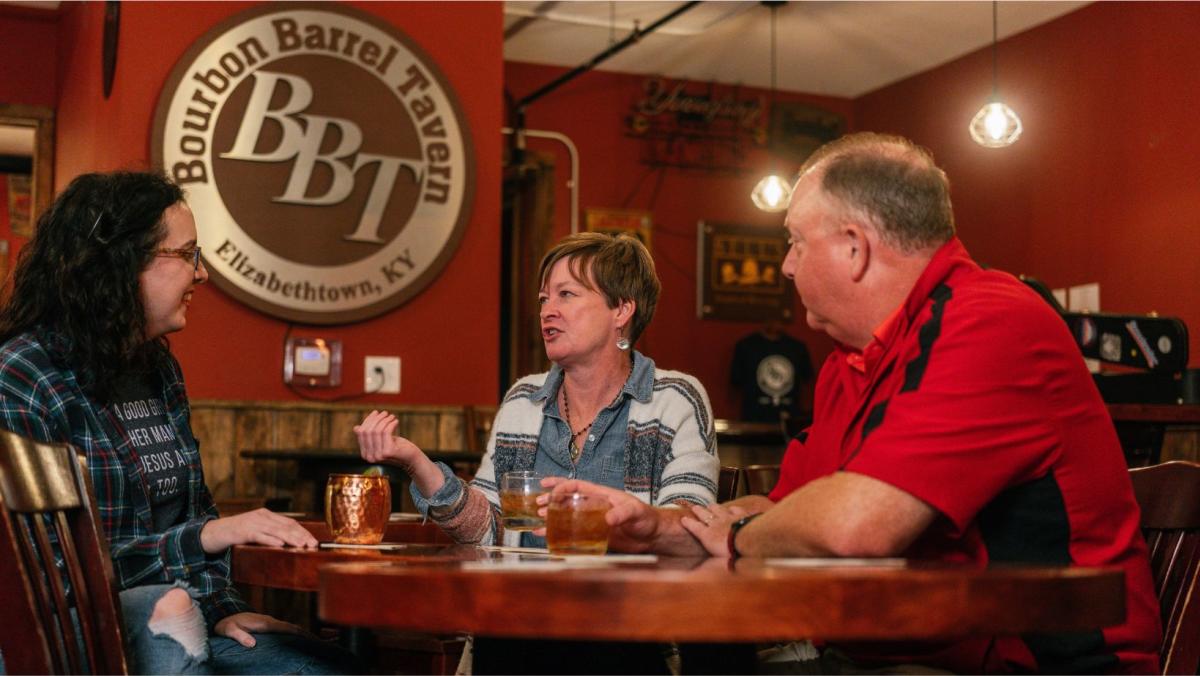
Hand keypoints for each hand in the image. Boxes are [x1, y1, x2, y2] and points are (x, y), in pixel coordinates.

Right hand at [200, 509, 317, 553]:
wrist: (209, 533)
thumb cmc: (234, 535)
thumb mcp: (255, 532)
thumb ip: (269, 534)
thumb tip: (287, 545)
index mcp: (266, 515)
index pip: (290, 523)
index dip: (303, 532)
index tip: (314, 541)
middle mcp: (261, 516)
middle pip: (286, 525)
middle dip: (301, 535)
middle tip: (313, 545)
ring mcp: (252, 522)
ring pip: (276, 530)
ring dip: (291, 538)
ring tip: (302, 545)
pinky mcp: (242, 531)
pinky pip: (260, 536)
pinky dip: (271, 540)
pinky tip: (280, 545)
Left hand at [214, 612, 305, 647]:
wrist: (223, 613)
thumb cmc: (226, 623)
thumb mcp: (230, 630)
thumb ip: (240, 636)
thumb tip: (253, 645)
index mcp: (265, 623)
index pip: (287, 628)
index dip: (301, 634)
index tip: (313, 639)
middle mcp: (270, 621)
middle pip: (293, 627)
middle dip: (306, 634)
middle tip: (319, 643)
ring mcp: (270, 622)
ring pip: (290, 628)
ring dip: (301, 634)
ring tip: (313, 642)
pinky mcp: (267, 625)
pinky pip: (284, 629)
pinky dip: (294, 633)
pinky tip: (296, 640)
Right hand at [355, 410, 423, 467]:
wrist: (411, 458)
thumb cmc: (396, 447)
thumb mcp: (381, 440)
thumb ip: (369, 436)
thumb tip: (356, 428)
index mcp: (365, 454)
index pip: (361, 432)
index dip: (368, 420)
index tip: (376, 413)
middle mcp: (369, 457)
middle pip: (368, 431)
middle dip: (376, 419)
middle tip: (385, 413)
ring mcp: (378, 455)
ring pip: (377, 430)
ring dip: (385, 420)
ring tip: (392, 416)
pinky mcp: (388, 451)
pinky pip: (386, 432)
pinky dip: (391, 424)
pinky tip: (396, 421)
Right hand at [538, 478, 662, 552]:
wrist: (653, 536)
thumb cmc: (646, 518)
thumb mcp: (635, 512)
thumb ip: (622, 513)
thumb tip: (607, 519)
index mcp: (601, 495)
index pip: (577, 485)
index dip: (562, 485)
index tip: (548, 488)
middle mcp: (594, 506)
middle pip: (568, 499)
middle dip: (552, 499)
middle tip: (538, 504)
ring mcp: (592, 521)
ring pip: (568, 515)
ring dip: (553, 516)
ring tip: (539, 518)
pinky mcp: (594, 536)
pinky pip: (573, 533)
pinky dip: (560, 534)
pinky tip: (549, 536)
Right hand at [679, 502, 752, 557]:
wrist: (749, 540)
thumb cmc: (732, 553)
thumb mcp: (718, 562)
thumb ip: (711, 564)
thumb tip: (702, 573)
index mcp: (708, 535)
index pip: (695, 527)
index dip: (688, 523)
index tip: (683, 519)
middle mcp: (715, 524)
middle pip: (704, 514)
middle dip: (698, 511)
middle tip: (695, 507)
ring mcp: (728, 517)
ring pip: (718, 509)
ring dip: (713, 507)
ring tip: (710, 505)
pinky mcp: (740, 515)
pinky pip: (734, 509)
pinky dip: (732, 509)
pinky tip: (731, 508)